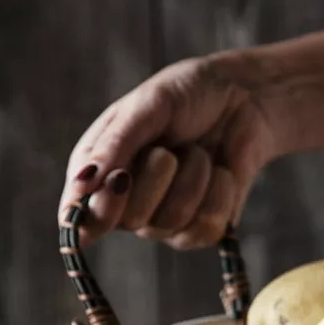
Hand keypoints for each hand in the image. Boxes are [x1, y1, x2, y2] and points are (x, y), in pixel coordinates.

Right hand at [58, 52, 278, 247]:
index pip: (78, 217)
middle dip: (154, 181)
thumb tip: (82, 183)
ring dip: (192, 179)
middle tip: (166, 150)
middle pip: (127, 221)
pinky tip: (221, 170)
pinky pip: (205, 230)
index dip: (96, 211)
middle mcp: (126, 202)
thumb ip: (116, 143)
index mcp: (99, 170)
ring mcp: (164, 218)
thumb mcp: (148, 105)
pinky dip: (219, 194)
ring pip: (171, 224)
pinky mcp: (201, 226)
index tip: (121, 179)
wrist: (245, 97)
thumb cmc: (188, 94)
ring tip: (198, 151)